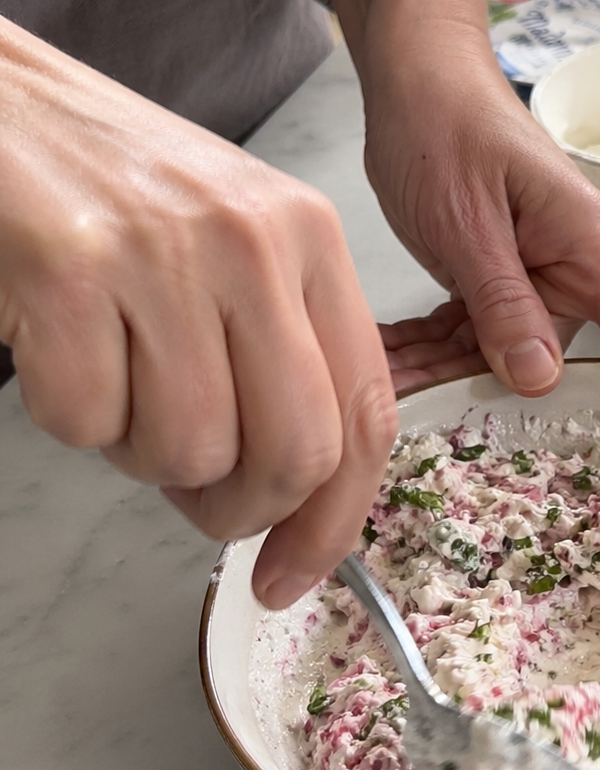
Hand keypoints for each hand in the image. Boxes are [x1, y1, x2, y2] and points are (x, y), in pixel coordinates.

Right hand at [0, 17, 397, 608]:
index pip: (366, 417)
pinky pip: (88, 423)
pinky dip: (70, 419)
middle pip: (294, 455)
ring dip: (142, 456)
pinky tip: (62, 352)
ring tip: (119, 385)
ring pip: (189, 452)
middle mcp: (254, 245)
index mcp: (311, 244)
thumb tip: (297, 505)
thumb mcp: (239, 253)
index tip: (292, 576)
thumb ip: (286, 361)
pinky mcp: (67, 267)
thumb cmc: (118, 193)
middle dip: (239, 511)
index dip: (337, 521)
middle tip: (194, 496)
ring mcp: (162, 252)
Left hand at [316, 0, 599, 397]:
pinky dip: (426, 352)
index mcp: (586, 248)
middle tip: (425, 427)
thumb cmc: (447, 121)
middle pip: (554, 365)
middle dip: (492, 400)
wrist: (415, 73)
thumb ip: (503, 302)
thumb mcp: (467, 220)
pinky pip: (466, 337)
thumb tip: (542, 381)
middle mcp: (567, 273)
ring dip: (440, 376)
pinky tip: (388, 365)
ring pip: (496, 358)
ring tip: (382, 391)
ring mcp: (530, 282)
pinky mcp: (492, 285)